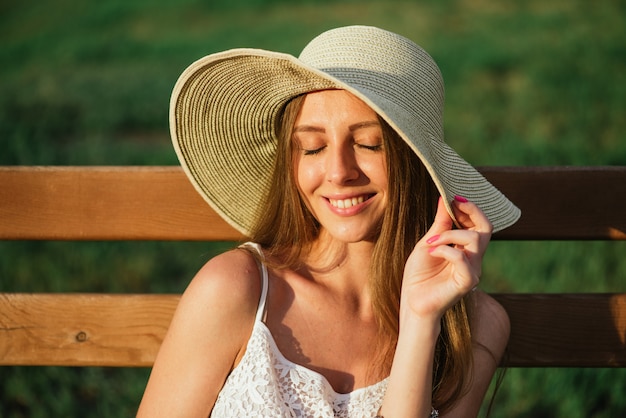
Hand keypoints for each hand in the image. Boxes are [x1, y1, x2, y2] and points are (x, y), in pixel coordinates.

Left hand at [400, 196, 492, 320]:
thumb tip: (445, 199)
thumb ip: (440, 224)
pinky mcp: (467, 282)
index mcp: (465, 249)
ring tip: (431, 242)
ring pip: (474, 240)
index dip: (470, 208)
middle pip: (486, 228)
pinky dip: (445, 250)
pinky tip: (432, 253)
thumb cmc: (419, 275)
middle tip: (454, 204)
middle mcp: (473, 258)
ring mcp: (472, 270)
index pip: (479, 224)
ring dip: (449, 234)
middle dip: (472, 211)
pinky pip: (462, 258)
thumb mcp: (428, 243)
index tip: (454, 197)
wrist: (412, 302)